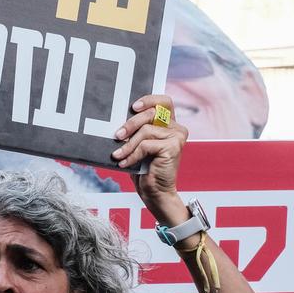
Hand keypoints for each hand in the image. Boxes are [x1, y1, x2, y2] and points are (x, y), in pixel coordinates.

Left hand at [112, 94, 187, 212]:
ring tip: (117, 154)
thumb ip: (136, 129)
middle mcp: (177, 128)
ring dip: (128, 144)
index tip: (133, 107)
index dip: (149, 100)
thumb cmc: (145, 168)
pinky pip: (146, 145)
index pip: (163, 101)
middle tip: (117, 135)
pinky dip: (132, 154)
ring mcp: (177, 137)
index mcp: (170, 124)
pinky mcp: (173, 147)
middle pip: (152, 113)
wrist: (155, 192)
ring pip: (146, 131)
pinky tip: (124, 163)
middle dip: (130, 124)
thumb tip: (118, 119)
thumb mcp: (138, 144)